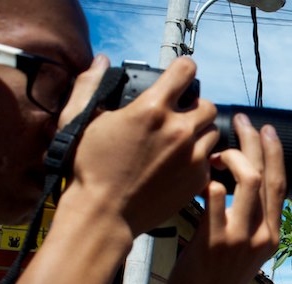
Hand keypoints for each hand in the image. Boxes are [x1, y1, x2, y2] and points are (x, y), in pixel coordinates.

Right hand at [63, 57, 218, 240]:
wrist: (105, 214)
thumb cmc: (89, 169)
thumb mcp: (79, 121)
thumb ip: (90, 85)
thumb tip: (101, 62)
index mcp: (152, 109)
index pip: (185, 71)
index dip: (183, 70)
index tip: (180, 76)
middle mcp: (179, 130)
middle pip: (206, 104)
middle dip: (194, 106)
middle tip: (179, 116)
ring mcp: (192, 156)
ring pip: (212, 131)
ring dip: (200, 131)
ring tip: (180, 141)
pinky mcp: (199, 178)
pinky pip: (210, 158)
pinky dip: (199, 157)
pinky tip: (180, 163)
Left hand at [162, 114, 284, 283]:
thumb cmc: (216, 277)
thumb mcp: (244, 249)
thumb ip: (247, 218)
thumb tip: (236, 178)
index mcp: (273, 234)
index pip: (281, 183)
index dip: (274, 152)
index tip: (265, 128)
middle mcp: (263, 235)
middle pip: (265, 175)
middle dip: (253, 141)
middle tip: (239, 120)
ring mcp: (240, 238)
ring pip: (246, 181)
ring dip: (230, 156)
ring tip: (212, 148)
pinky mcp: (214, 242)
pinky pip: (214, 199)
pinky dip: (208, 180)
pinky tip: (198, 174)